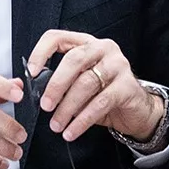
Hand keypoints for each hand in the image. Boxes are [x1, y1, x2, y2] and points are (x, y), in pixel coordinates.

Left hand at [27, 29, 162, 144]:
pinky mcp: (127, 86)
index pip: (58, 37)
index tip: (31, 72)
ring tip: (57, 125)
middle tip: (45, 105)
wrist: (137, 110)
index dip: (41, 53)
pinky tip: (72, 131)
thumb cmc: (104, 94)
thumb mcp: (80, 83)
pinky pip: (100, 103)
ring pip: (86, 83)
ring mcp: (118, 65)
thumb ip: (62, 81)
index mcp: (86, 43)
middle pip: (74, 60)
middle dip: (55, 85)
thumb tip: (38, 92)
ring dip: (67, 108)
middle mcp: (103, 49)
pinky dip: (82, 120)